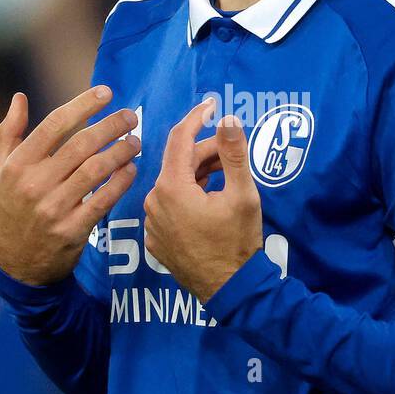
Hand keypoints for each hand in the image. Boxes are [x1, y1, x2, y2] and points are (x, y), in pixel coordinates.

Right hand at [0, 85, 139, 284]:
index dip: (83, 105)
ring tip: (135, 141)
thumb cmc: (10, 208)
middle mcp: (35, 184)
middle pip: (81, 145)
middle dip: (111, 126)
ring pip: (96, 170)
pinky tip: (132, 168)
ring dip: (121, 151)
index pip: (54, 125)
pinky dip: (121, 181)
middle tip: (131, 116)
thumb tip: (19, 97)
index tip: (105, 92)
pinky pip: (104, 200)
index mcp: (18, 165)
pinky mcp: (73, 230)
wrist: (16, 262)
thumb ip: (9, 132)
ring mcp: (55, 208)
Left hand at [143, 103, 262, 303]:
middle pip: (178, 163)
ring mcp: (152, 224)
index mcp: (171, 188)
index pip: (179, 140)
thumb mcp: (243, 195)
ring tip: (226, 175)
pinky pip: (170, 207)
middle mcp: (153, 203)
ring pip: (174, 185)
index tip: (211, 104)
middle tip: (232, 150)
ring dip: (198, 174)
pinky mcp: (156, 240)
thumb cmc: (238, 242)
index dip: (196, 118)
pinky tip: (210, 200)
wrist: (231, 290)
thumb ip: (234, 153)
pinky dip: (188, 196)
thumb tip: (228, 119)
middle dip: (205, 152)